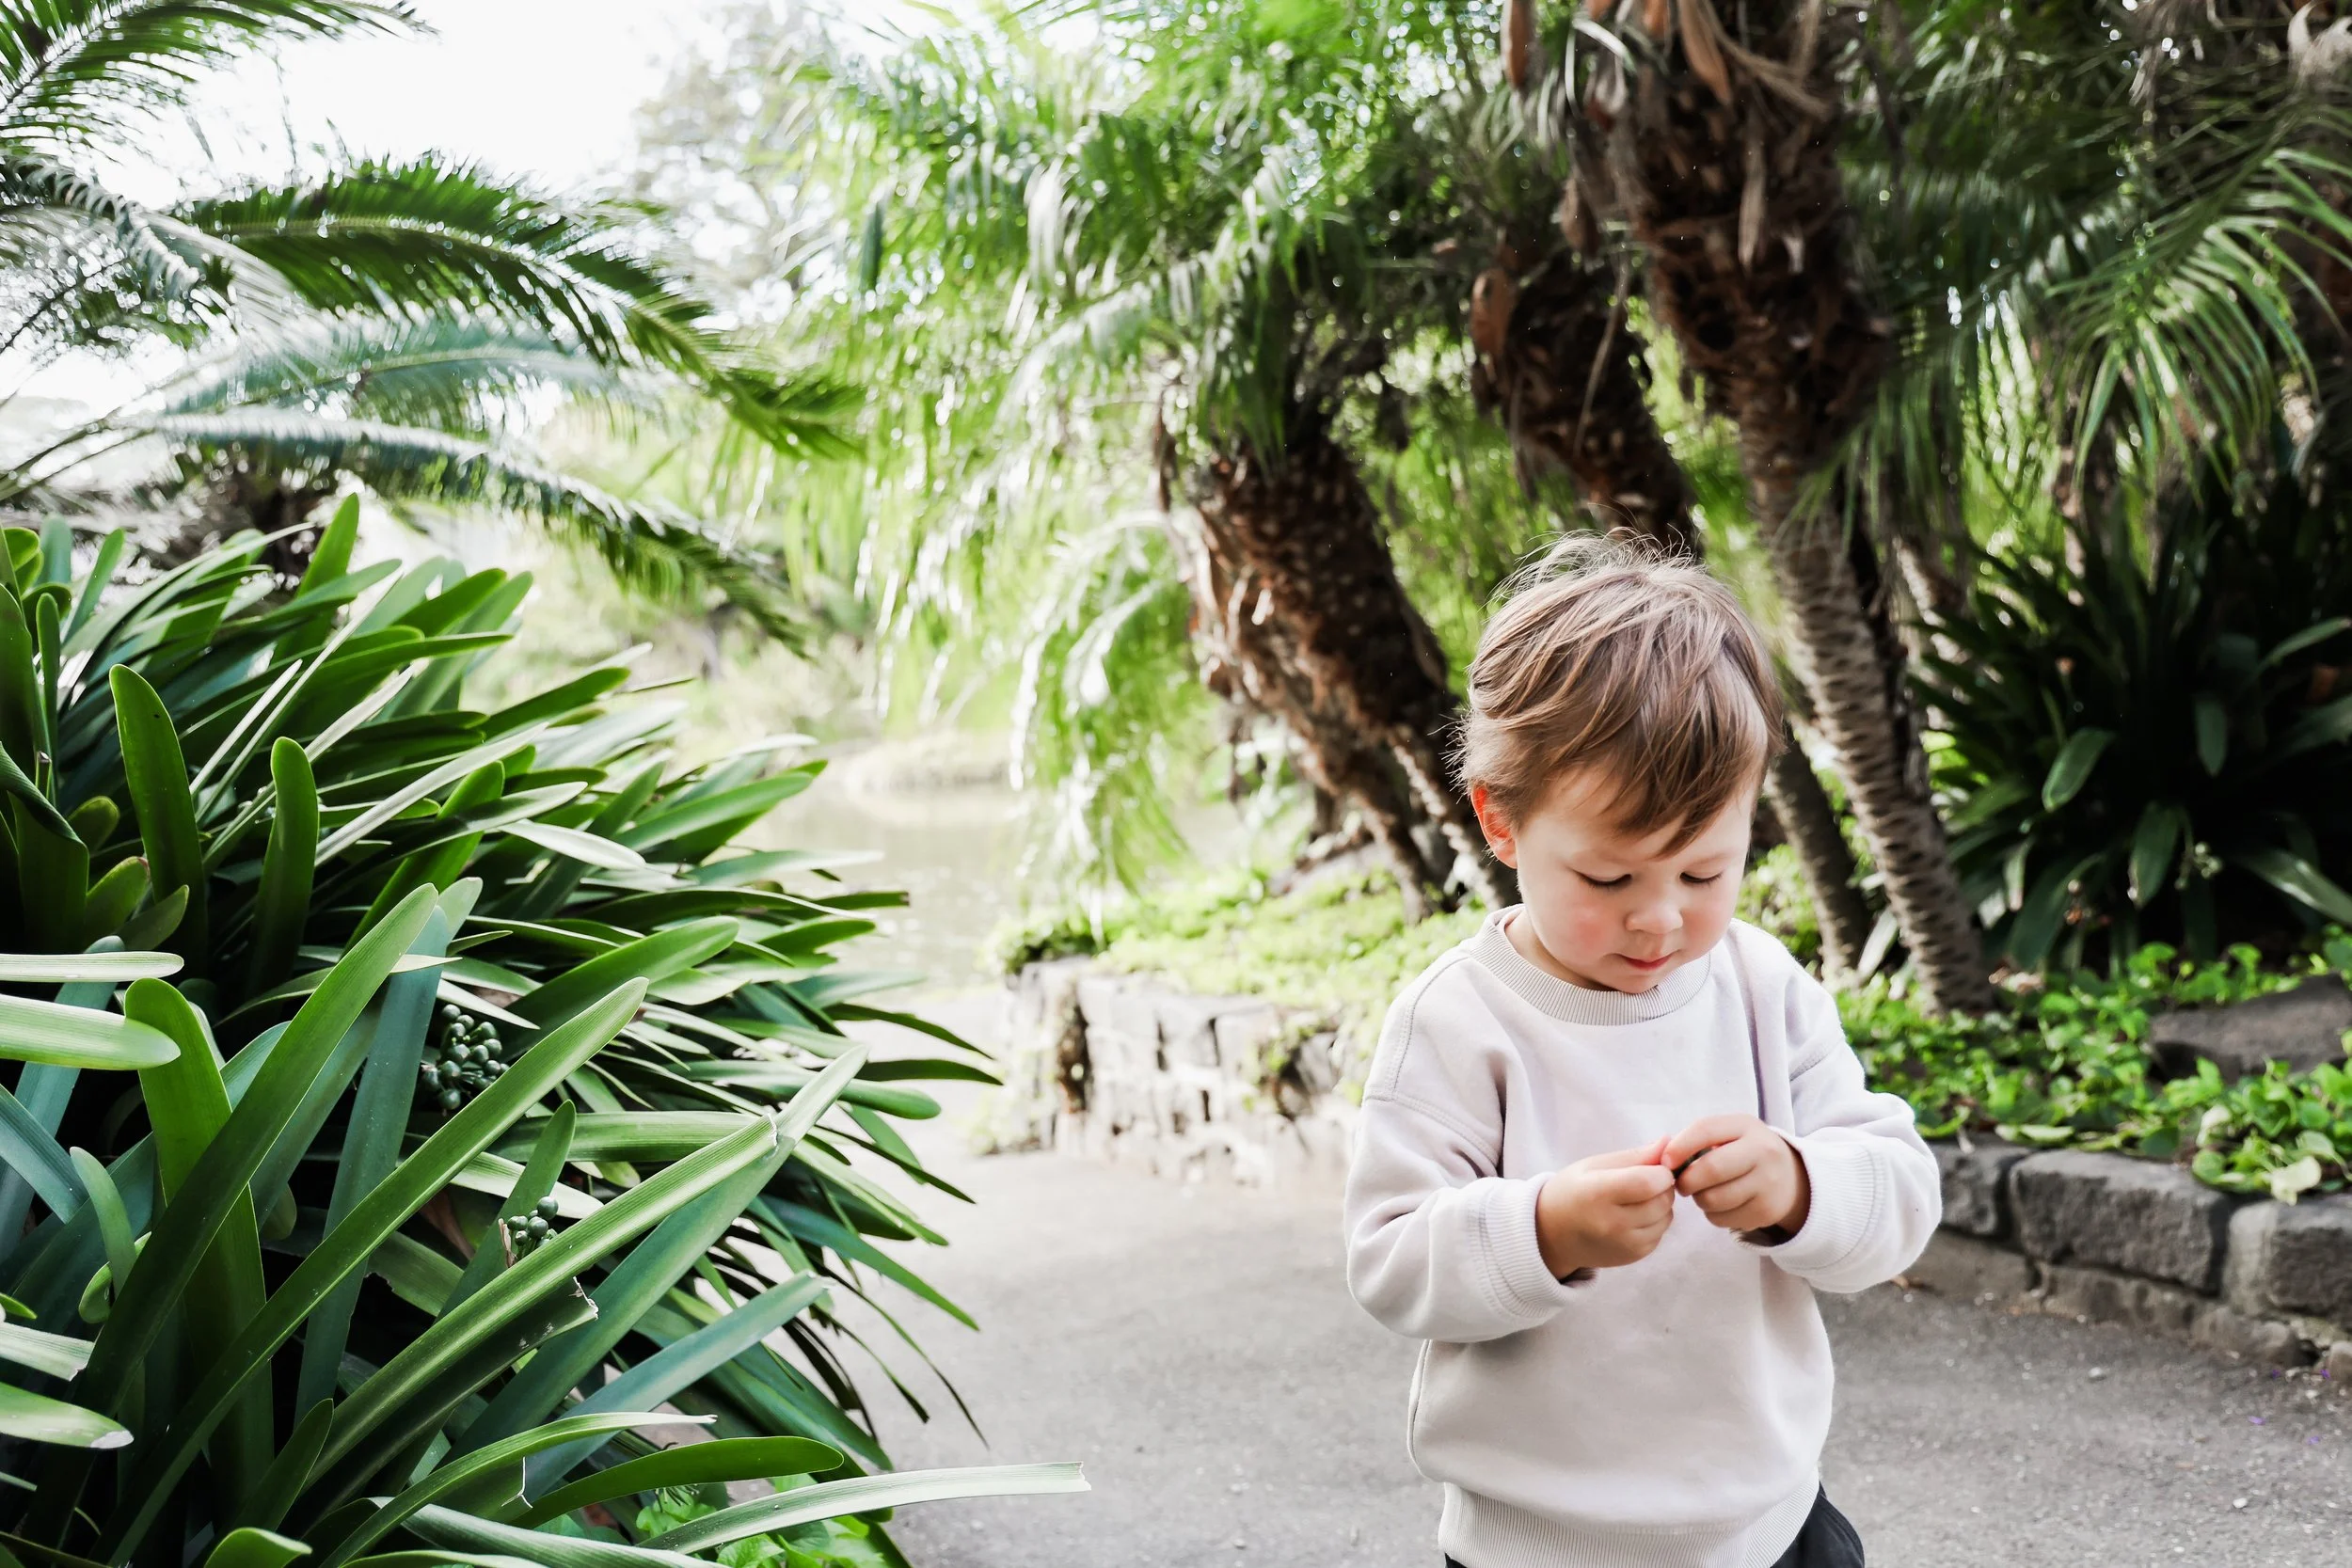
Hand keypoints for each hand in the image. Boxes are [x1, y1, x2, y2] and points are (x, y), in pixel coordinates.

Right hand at [1534, 1136, 1677, 1276]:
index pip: (1648, 1181)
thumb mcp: (1593, 1165)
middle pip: (1662, 1199)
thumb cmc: (1572, 1191)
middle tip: (1646, 1180)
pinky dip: (1655, 1221)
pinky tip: (1634, 1216)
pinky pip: (1660, 1233)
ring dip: (1661, 1204)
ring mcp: (1624, 1244)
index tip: (1654, 1165)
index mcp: (1597, 1194)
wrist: (1552, 1234)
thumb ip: (1634, 1156)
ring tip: (1637, 1198)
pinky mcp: (1633, 1256)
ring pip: (1666, 1217)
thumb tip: (1668, 1143)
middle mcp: (1612, 1224)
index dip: (1661, 1170)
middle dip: (1663, 1186)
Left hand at [1664, 1114, 1809, 1238]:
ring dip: (1699, 1199)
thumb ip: (1697, 1140)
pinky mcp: (1767, 1211)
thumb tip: (1662, 1158)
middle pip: (1711, 1169)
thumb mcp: (1728, 1134)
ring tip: (1704, 1193)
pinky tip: (1722, 1204)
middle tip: (1682, 1185)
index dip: (1679, 1147)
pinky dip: (1713, 1215)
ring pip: (1713, 1199)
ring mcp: (1768, 1183)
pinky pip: (1723, 1218)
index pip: (1705, 1130)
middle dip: (1686, 1181)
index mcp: (1746, 1126)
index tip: (1665, 1162)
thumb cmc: (1744, 1152)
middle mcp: (1762, 1151)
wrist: (1791, 1178)